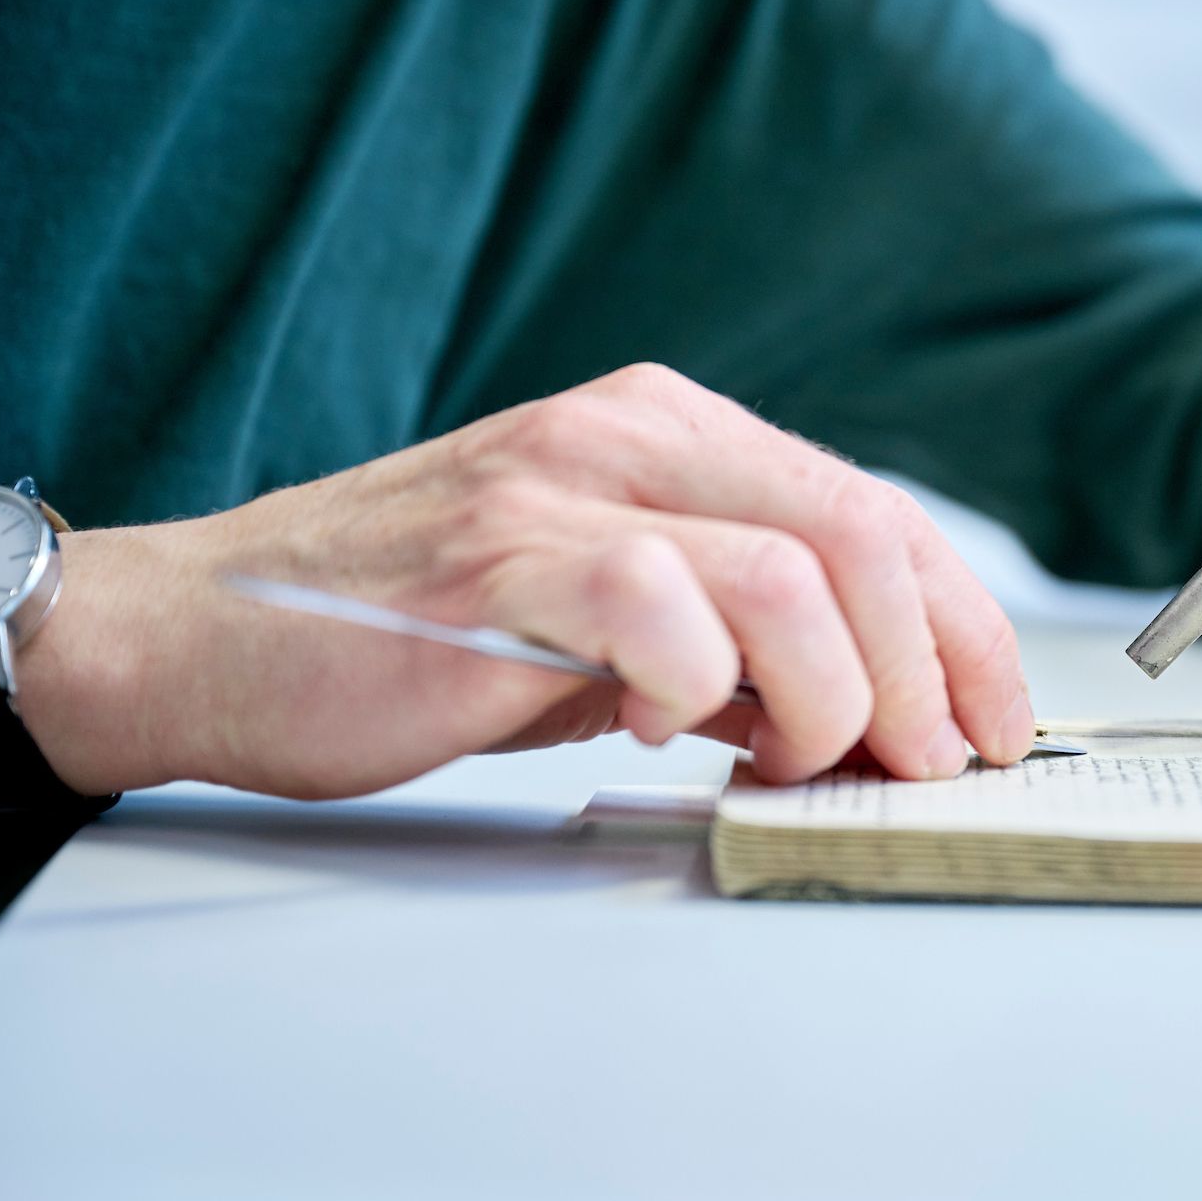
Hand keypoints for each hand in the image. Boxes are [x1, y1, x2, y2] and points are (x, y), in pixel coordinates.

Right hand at [15, 364, 1035, 798]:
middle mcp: (633, 434)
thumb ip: (743, 652)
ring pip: (793, 575)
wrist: (208, 636)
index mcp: (677, 433)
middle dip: (925, 676)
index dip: (965, 634)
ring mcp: (563, 487)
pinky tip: (663, 729)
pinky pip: (662, 607)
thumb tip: (880, 722)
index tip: (992, 728)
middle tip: (911, 767)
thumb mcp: (619, 632)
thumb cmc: (420, 639)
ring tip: (787, 759)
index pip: (882, 517)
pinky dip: (699, 688)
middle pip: (868, 537)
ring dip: (829, 699)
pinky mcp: (496, 561)